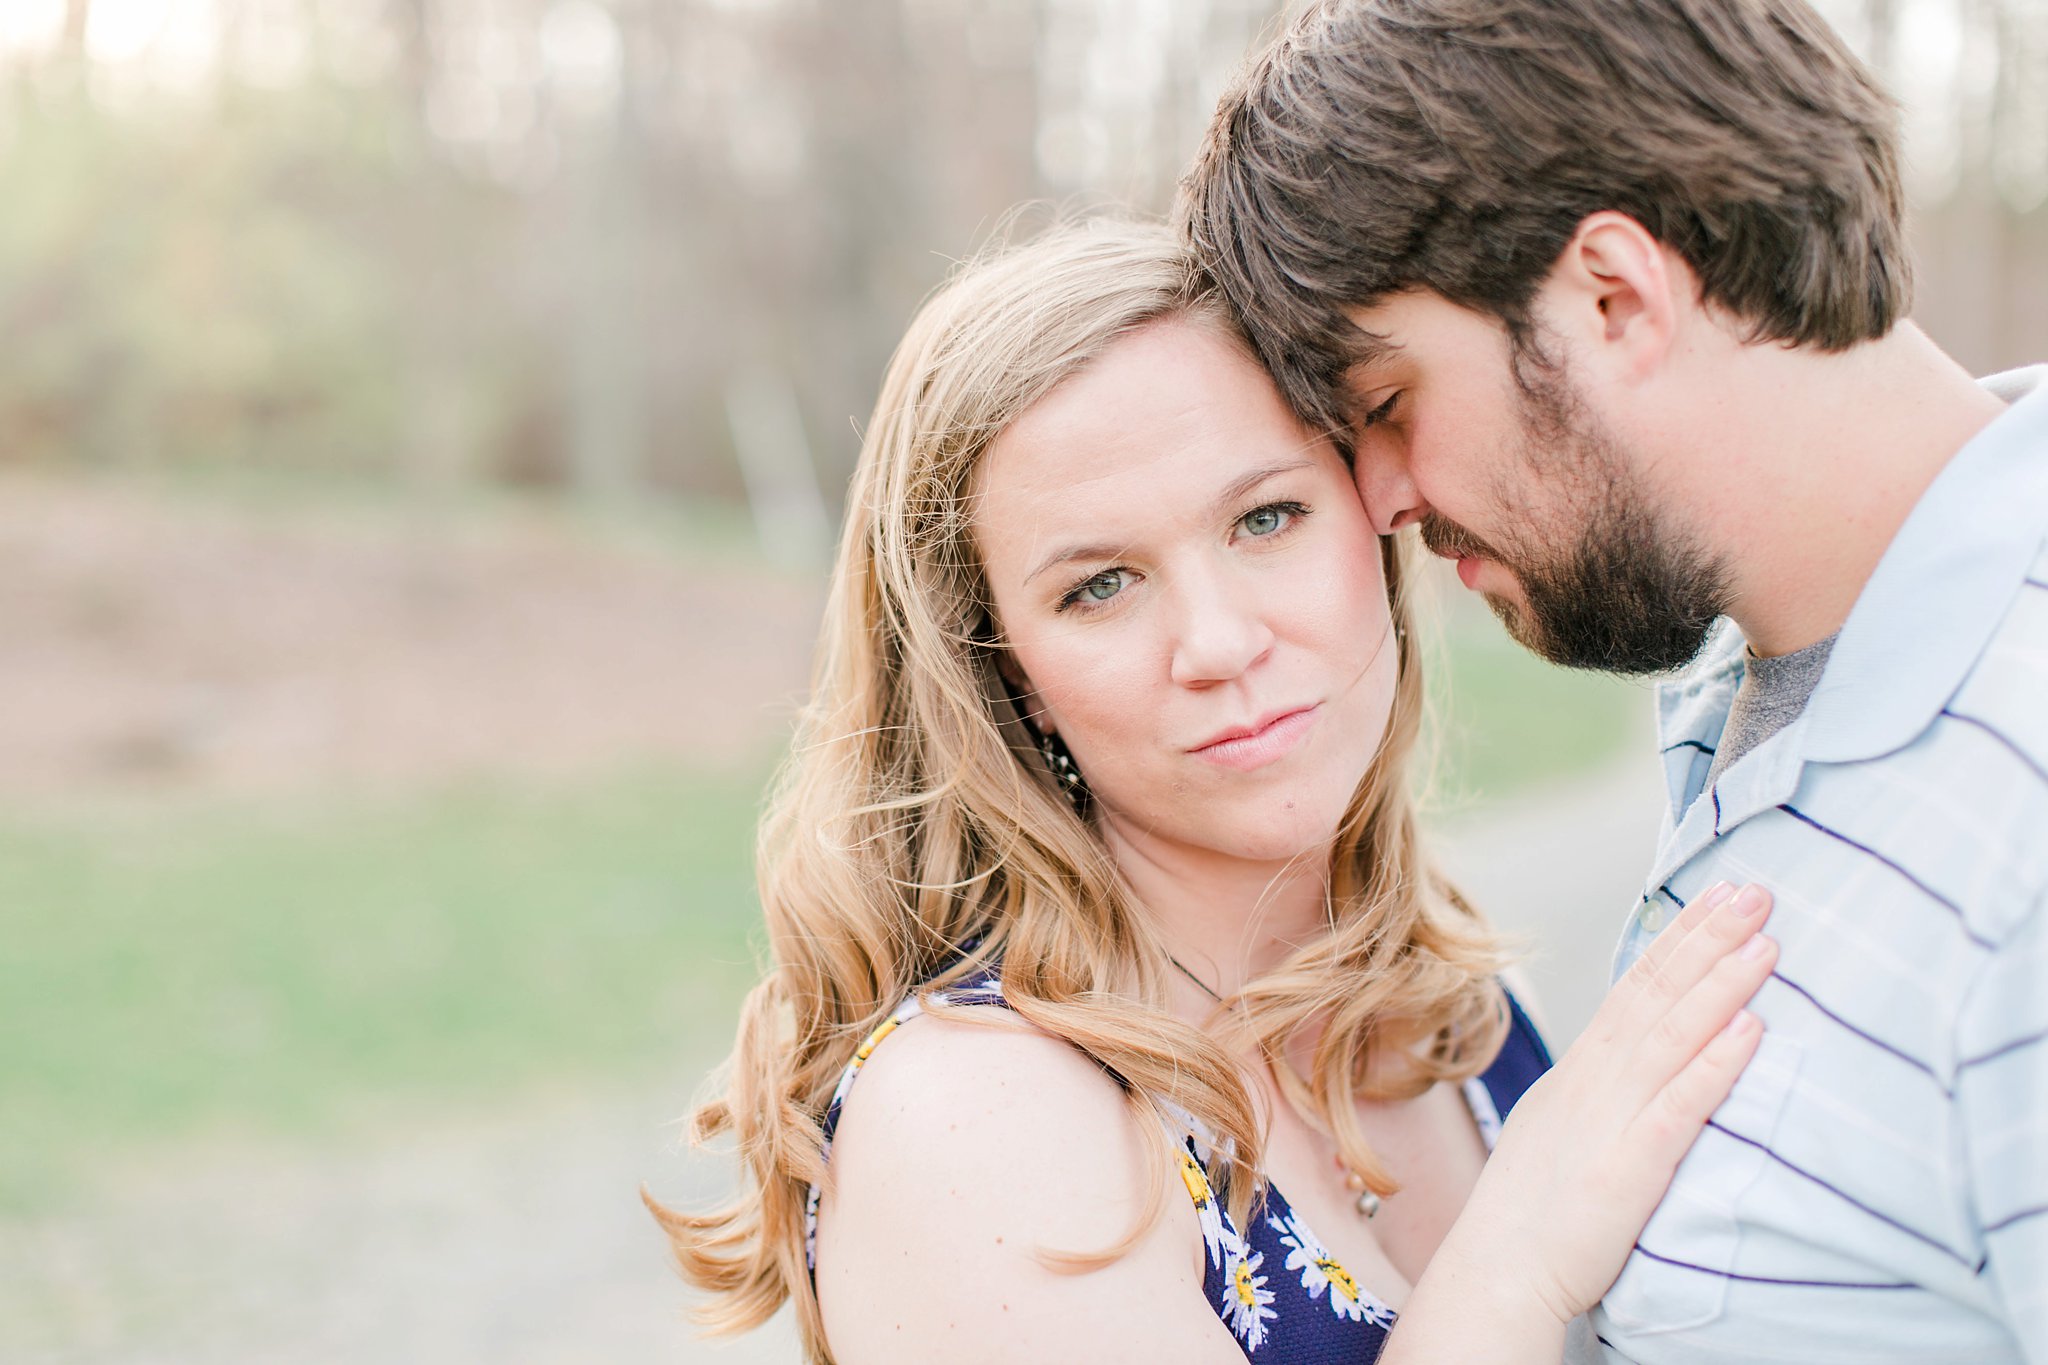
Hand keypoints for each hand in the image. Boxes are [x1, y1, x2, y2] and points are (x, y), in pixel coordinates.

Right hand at [1437, 883, 1775, 1329]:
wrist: (1497, 1270)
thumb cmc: (1532, 1211)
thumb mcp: (1561, 1129)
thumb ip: (1602, 1092)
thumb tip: (1637, 1061)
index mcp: (1582, 1072)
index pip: (1636, 988)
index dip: (1680, 939)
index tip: (1718, 897)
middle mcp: (1595, 1081)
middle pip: (1657, 993)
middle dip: (1708, 937)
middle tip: (1755, 889)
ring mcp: (1611, 1119)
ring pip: (1673, 1035)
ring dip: (1721, 983)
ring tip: (1767, 942)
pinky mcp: (1631, 1166)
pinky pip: (1681, 1105)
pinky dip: (1715, 1063)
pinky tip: (1750, 1030)